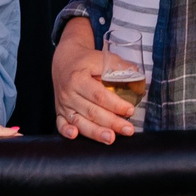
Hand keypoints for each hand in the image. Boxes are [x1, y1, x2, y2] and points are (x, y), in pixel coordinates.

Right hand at [51, 17, 136, 142]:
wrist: (64, 60)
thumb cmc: (84, 60)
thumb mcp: (100, 57)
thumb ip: (118, 65)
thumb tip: (136, 73)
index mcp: (78, 78)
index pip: (99, 95)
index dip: (115, 104)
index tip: (130, 110)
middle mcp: (69, 93)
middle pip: (91, 112)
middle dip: (112, 123)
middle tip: (128, 129)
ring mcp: (63, 104)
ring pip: (79, 121)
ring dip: (95, 132)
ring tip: (110, 139)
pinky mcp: (59, 112)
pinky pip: (60, 124)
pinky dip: (66, 131)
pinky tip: (75, 136)